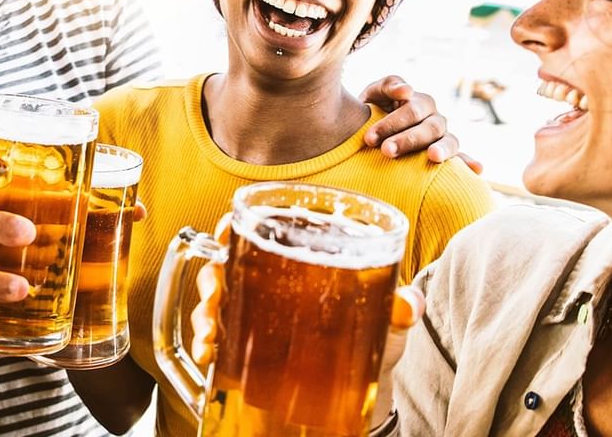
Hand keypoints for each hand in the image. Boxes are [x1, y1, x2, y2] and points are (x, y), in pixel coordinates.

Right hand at [188, 214, 424, 429]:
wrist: (367, 387)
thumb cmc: (374, 334)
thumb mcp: (388, 318)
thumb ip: (399, 308)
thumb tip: (407, 305)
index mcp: (304, 254)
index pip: (262, 227)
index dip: (237, 224)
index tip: (225, 232)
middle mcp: (272, 278)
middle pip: (228, 262)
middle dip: (211, 276)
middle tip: (214, 294)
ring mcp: (257, 312)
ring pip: (216, 298)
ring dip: (204, 312)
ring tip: (210, 333)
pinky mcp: (249, 347)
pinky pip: (218, 337)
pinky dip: (207, 344)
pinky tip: (209, 354)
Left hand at [360, 75, 482, 173]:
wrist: (371, 130)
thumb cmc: (373, 111)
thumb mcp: (375, 94)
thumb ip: (388, 85)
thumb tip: (408, 90)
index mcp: (420, 102)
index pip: (413, 110)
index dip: (392, 123)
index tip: (370, 138)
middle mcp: (436, 119)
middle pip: (429, 128)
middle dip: (407, 139)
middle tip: (386, 151)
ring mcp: (443, 137)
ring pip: (449, 141)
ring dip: (441, 149)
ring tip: (433, 156)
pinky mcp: (446, 154)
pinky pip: (461, 158)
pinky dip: (469, 162)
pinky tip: (477, 169)